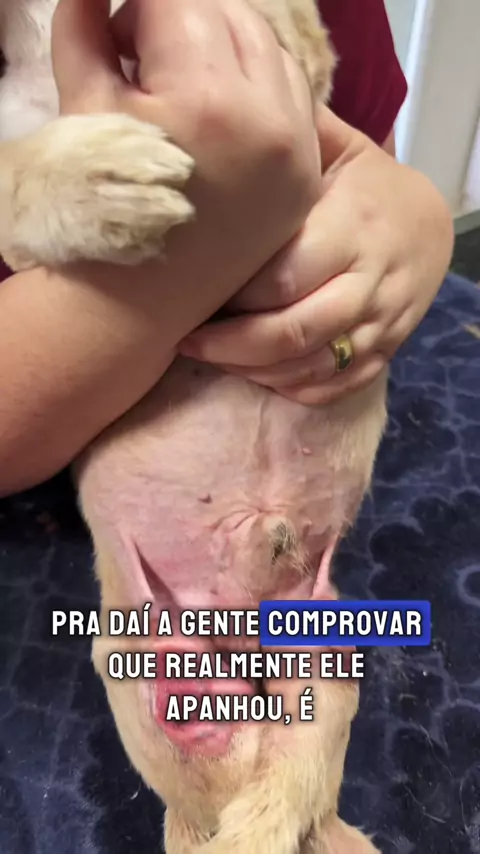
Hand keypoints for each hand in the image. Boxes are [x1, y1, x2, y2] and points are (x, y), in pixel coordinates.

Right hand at [52, 0, 321, 285]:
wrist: (137, 304)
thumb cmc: (99, 212)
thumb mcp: (83, 112)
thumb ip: (85, 29)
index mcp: (204, 97)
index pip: (176, 0)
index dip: (137, 13)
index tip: (118, 42)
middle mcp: (266, 118)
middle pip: (229, 14)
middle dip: (181, 23)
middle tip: (145, 63)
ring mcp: (295, 151)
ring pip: (269, 50)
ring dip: (224, 47)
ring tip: (182, 88)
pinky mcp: (305, 176)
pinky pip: (294, 98)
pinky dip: (259, 86)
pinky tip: (222, 115)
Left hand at [179, 108, 453, 404]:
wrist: (429, 228)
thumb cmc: (367, 187)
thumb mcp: (339, 151)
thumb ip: (290, 142)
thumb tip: (222, 121)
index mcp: (351, 227)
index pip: (284, 276)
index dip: (233, 294)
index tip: (191, 289)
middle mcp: (369, 282)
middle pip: (293, 331)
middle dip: (231, 344)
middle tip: (187, 338)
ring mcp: (379, 326)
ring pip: (310, 367)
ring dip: (252, 371)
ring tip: (209, 356)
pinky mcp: (381, 355)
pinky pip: (332, 388)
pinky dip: (289, 388)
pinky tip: (255, 371)